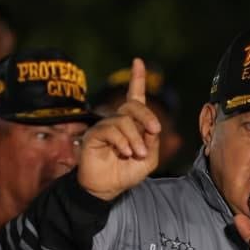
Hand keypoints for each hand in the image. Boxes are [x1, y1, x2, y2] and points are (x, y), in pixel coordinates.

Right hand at [77, 58, 160, 200]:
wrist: (107, 188)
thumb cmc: (126, 173)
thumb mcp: (149, 159)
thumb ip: (152, 141)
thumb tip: (151, 127)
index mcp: (132, 124)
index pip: (135, 97)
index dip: (137, 79)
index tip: (138, 61)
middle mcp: (117, 121)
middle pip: (133, 104)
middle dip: (147, 116)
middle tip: (155, 131)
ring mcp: (105, 126)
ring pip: (124, 120)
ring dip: (135, 139)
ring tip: (137, 154)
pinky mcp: (94, 134)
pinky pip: (111, 130)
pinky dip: (122, 142)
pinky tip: (125, 153)